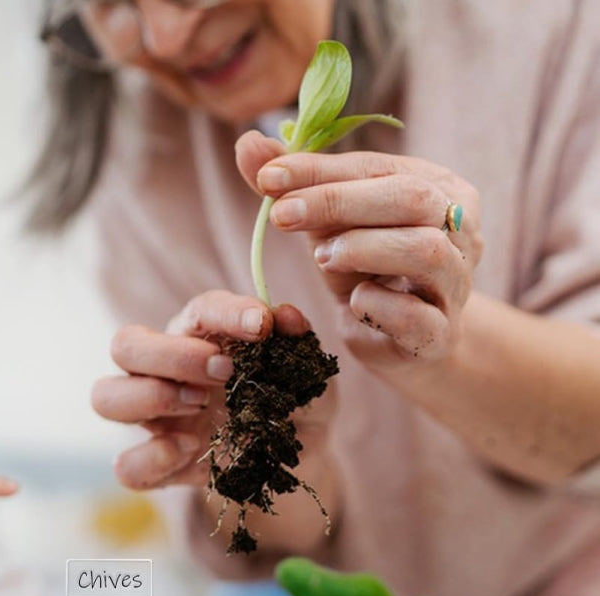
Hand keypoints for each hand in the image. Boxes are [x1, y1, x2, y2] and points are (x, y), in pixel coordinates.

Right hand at [91, 290, 308, 490]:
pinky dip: (151, 458)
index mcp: (203, 338)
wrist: (300, 459)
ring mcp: (158, 419)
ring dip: (149, 396)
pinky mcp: (162, 465)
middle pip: (125, 344)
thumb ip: (296, 344)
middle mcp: (167, 372)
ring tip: (200, 405)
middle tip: (223, 370)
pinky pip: (127, 466)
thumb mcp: (305, 373)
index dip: (226, 311)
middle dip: (171, 354)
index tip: (261, 326)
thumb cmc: (294, 402)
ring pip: (105, 397)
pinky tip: (191, 450)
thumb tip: (285, 316)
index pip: (198, 311)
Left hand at [236, 130, 482, 371]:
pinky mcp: (441, 335)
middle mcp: (461, 230)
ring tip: (321, 257)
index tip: (268, 178)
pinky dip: (376, 306)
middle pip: (412, 198)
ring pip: (424, 251)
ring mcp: (457, 284)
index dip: (321, 170)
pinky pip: (415, 316)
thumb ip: (293, 188)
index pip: (379, 167)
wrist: (397, 340)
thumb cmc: (366, 270)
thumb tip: (247, 143)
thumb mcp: (328, 225)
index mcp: (438, 188)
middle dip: (338, 202)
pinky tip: (355, 301)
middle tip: (282, 216)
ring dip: (361, 248)